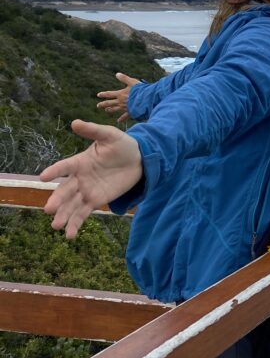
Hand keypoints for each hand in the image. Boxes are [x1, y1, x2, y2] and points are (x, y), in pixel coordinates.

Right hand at [40, 120, 142, 238]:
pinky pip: (83, 213)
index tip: (43, 177)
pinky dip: (76, 224)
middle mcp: (79, 178)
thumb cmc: (121, 145)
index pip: (65, 166)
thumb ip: (93, 130)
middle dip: (57, 200)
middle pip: (65, 190)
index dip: (54, 171)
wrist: (139, 159)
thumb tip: (75, 122)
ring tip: (56, 226)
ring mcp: (86, 190)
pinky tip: (70, 235)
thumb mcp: (109, 135)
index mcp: (80, 161)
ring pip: (72, 205)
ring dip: (63, 215)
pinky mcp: (96, 200)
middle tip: (49, 209)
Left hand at [97, 72, 139, 122]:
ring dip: (110, 110)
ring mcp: (125, 107)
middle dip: (103, 104)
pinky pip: (124, 116)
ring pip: (115, 109)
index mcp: (120, 94)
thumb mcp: (132, 82)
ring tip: (106, 110)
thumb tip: (117, 74)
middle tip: (98, 106)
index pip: (109, 94)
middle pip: (109, 103)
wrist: (146, 99)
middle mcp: (120, 101)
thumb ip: (124, 78)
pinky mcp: (130, 112)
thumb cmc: (140, 90)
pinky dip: (121, 119)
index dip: (103, 94)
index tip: (98, 95)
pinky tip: (118, 121)